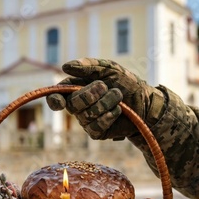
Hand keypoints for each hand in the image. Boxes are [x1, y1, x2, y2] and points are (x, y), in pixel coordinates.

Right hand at [47, 58, 164, 138]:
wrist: (145, 102)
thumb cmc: (126, 83)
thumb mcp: (108, 68)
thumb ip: (87, 66)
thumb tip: (65, 66)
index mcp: (75, 88)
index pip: (56, 96)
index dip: (54, 100)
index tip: (59, 102)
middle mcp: (77, 106)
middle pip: (72, 104)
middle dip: (90, 94)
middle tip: (105, 87)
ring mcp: (85, 120)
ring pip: (86, 115)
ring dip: (106, 103)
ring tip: (118, 97)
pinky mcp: (96, 132)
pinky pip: (95, 127)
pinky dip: (109, 116)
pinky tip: (118, 111)